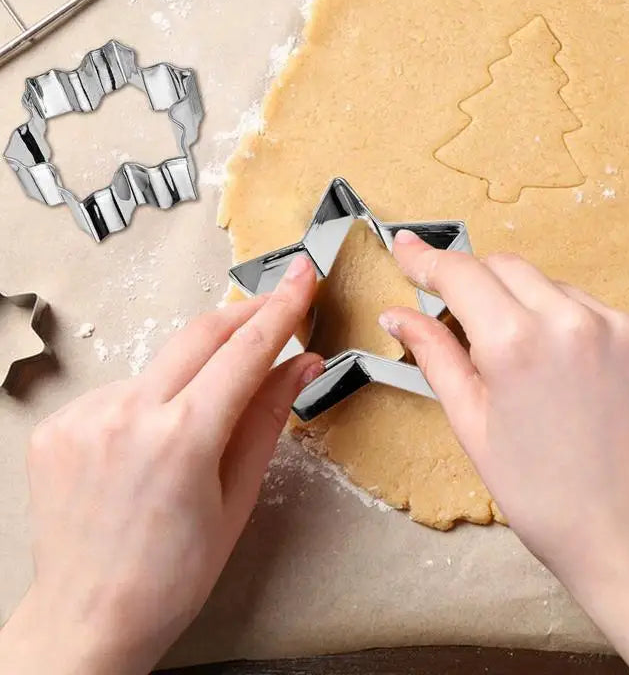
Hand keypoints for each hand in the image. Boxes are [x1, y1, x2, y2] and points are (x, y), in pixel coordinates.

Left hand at [0, 255, 320, 674]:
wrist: (89, 617)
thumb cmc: (172, 575)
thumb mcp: (237, 497)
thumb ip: (268, 418)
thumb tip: (301, 365)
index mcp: (183, 438)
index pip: (246, 351)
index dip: (282, 309)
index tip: (301, 279)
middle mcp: (128, 414)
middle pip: (201, 333)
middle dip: (245, 314)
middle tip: (276, 306)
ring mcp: (85, 415)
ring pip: (162, 364)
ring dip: (195, 370)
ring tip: (204, 417)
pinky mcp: (60, 422)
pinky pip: (123, 388)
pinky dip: (151, 399)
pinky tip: (153, 439)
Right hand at [380, 230, 628, 674]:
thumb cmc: (542, 495)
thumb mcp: (473, 426)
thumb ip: (435, 356)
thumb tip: (397, 314)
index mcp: (516, 343)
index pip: (460, 273)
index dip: (426, 259)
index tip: (405, 247)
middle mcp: (573, 319)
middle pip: (506, 267)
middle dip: (477, 284)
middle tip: (463, 320)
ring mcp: (624, 324)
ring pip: (554, 288)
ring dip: (529, 308)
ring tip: (533, 368)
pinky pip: (599, 311)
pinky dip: (576, 328)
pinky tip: (578, 376)